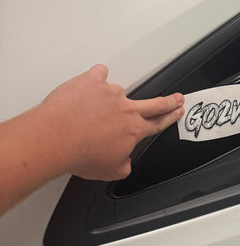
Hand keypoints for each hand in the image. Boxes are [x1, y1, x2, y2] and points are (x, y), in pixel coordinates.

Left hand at [40, 64, 183, 180]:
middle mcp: (126, 109)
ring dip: (109, 98)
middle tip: (177, 98)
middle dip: (169, 101)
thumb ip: (122, 165)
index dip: (170, 117)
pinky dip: (95, 78)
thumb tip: (124, 164)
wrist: (57, 138)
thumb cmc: (79, 154)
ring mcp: (110, 92)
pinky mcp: (92, 81)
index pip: (158, 123)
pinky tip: (90, 84)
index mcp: (133, 130)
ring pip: (117, 91)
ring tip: (94, 107)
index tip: (177, 111)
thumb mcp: (108, 171)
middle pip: (155, 103)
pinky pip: (98, 74)